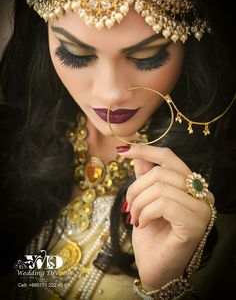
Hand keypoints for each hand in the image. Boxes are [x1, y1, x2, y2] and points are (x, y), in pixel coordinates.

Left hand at [117, 145, 213, 289]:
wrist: (154, 267)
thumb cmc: (151, 234)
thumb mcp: (144, 199)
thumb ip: (145, 176)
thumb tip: (136, 155)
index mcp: (191, 185)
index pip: (169, 158)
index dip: (145, 150)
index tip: (123, 151)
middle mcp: (202, 194)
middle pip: (161, 172)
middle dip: (136, 188)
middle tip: (128, 206)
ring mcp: (201, 210)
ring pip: (160, 187)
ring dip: (138, 203)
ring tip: (134, 217)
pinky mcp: (195, 224)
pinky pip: (163, 204)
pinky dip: (146, 212)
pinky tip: (142, 224)